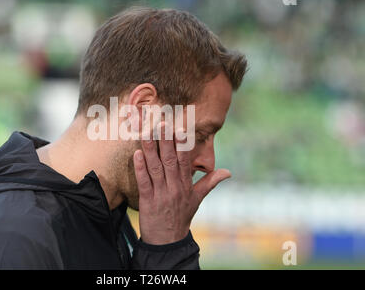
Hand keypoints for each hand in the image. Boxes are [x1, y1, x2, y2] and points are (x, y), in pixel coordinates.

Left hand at [133, 123, 230, 244]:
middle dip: (165, 141)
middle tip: (161, 123)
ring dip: (150, 150)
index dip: (182, 144)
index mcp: (186, 185)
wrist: (169, 242)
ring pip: (155, 168)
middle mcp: (175, 187)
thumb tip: (228, 172)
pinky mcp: (148, 201)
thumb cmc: (182, 217)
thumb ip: (210, 182)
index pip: (185, 161)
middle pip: (170, 160)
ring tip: (146, 133)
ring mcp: (161, 194)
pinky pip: (144, 182)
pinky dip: (140, 168)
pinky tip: (136, 154)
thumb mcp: (198, 199)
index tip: (179, 128)